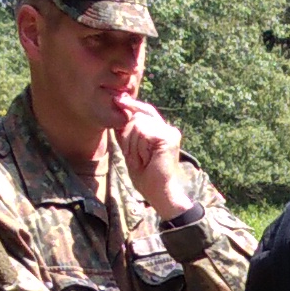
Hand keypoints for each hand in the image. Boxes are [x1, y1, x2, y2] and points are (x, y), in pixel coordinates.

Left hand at [112, 94, 194, 221]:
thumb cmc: (145, 174)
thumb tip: (119, 110)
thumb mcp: (131, 149)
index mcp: (161, 130)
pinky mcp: (169, 137)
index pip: (145, 110)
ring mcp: (170, 132)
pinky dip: (140, 146)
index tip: (119, 99)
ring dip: (134, 144)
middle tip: (138, 157)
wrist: (158, 191)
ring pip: (138, 124)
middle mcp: (168, 129)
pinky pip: (143, 132)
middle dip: (129, 137)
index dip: (132, 105)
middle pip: (137, 117)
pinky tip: (148, 158)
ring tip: (144, 159)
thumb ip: (127, 131)